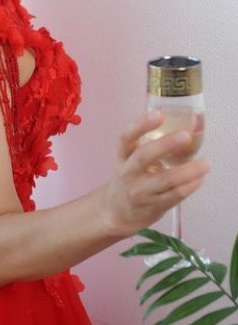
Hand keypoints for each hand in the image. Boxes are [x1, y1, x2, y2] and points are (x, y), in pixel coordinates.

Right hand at [103, 111, 209, 236]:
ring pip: (164, 180)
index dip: (140, 124)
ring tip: (205, 163)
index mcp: (122, 155)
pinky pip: (173, 196)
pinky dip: (189, 186)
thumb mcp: (130, 158)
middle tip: (186, 136)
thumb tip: (185, 127)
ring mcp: (139, 191)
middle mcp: (127, 172)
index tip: (158, 114)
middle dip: (165, 145)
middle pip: (143, 157)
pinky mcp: (152, 206)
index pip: (125, 137)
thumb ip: (149, 143)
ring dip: (187, 171)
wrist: (118, 210)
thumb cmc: (131, 177)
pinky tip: (199, 178)